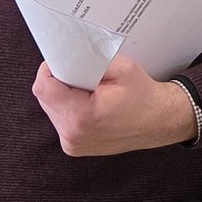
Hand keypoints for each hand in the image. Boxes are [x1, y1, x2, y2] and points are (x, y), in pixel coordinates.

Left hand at [31, 54, 197, 155]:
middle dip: (60, 82)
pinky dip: (69, 108)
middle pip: (45, 97)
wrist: (159, 121)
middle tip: (84, 77)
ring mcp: (72, 144)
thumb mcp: (120, 67)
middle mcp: (72, 134)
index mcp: (81, 116)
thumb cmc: (142, 95)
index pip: (43, 87)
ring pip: (50, 108)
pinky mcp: (73, 146)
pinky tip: (88, 105)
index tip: (63, 62)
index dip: (50, 69)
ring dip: (64, 95)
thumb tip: (64, 55)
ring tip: (89, 93)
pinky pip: (60, 119)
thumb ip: (88, 60)